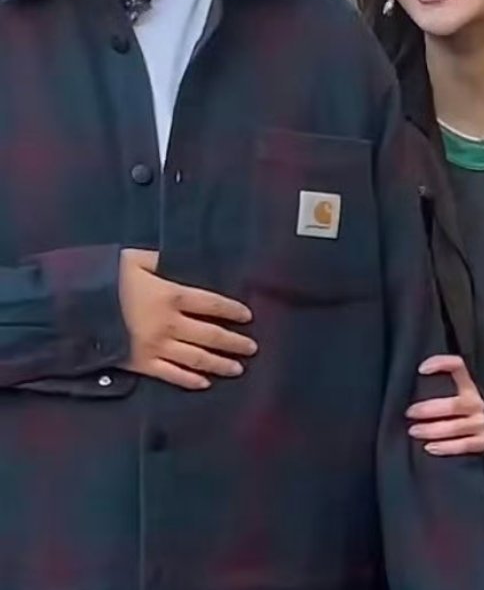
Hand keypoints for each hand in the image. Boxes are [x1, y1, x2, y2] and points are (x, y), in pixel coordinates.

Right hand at [118, 249, 256, 390]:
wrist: (72, 308)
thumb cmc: (106, 279)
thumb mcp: (136, 259)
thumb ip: (162, 259)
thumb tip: (182, 258)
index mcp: (173, 295)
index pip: (212, 304)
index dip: (232, 311)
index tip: (248, 317)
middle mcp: (171, 324)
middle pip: (211, 335)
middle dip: (234, 342)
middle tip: (252, 348)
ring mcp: (157, 347)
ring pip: (197, 358)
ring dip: (220, 364)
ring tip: (238, 369)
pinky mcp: (141, 365)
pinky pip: (171, 375)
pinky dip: (190, 380)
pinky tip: (204, 383)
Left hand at [406, 355, 483, 455]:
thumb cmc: (466, 411)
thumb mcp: (458, 395)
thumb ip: (440, 388)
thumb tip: (411, 386)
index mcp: (468, 386)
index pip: (458, 366)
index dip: (441, 364)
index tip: (421, 369)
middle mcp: (476, 403)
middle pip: (454, 405)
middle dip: (429, 409)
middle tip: (410, 413)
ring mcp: (481, 423)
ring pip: (456, 427)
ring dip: (432, 430)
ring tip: (414, 431)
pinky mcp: (482, 441)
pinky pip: (463, 445)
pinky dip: (445, 447)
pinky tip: (430, 447)